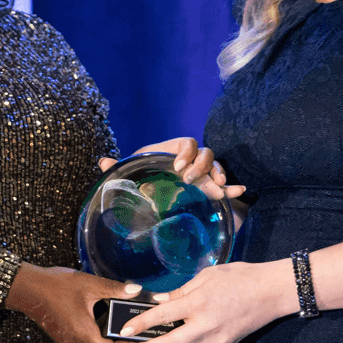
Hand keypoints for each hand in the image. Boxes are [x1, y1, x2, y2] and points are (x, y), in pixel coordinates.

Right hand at [4, 263, 139, 342]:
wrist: (27, 289)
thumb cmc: (56, 286)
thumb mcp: (89, 284)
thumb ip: (115, 289)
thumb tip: (138, 290)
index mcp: (84, 335)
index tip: (142, 339)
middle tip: (138, 340)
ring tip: (125, 338)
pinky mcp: (65, 342)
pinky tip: (106, 335)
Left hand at [99, 136, 244, 200]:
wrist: (150, 199)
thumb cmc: (140, 182)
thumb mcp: (130, 176)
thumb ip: (118, 169)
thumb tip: (103, 162)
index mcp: (172, 151)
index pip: (186, 143)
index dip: (186, 152)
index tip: (178, 167)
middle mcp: (190, 160)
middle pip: (205, 153)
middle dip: (201, 165)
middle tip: (189, 180)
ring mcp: (202, 174)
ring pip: (216, 166)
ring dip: (218, 174)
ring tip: (218, 188)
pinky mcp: (209, 189)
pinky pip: (225, 184)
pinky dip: (233, 187)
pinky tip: (239, 191)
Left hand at [116, 260, 296, 342]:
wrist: (271, 292)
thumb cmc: (239, 277)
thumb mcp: (207, 276)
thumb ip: (182, 291)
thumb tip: (160, 301)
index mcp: (198, 302)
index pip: (162, 315)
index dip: (141, 323)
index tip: (125, 329)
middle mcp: (204, 324)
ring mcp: (214, 338)